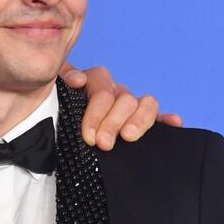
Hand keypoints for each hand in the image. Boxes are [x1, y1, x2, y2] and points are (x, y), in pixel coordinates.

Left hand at [61, 63, 182, 150]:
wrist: (48, 123)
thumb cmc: (51, 107)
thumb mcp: (51, 91)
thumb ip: (62, 79)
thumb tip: (78, 80)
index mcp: (94, 82)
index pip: (102, 90)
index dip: (96, 114)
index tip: (89, 137)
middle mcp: (114, 91)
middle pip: (124, 99)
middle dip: (113, 123)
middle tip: (104, 144)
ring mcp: (128, 105)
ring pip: (144, 103)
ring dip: (139, 121)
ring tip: (129, 137)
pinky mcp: (139, 120)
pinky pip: (157, 116)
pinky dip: (167, 119)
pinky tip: (174, 123)